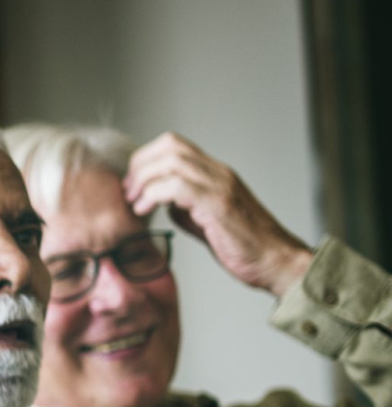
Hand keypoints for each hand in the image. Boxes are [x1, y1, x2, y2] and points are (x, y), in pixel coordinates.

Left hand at [124, 132, 315, 296]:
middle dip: (140, 165)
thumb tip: (163, 202)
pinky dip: (153, 195)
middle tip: (128, 193)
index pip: (175, 145)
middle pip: (170, 144)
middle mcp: (218, 172)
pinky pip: (177, 185)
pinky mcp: (218, 203)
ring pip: (171, 160)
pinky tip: (144, 211)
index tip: (132, 185)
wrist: (276, 262)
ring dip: (144, 180)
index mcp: (215, 174)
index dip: (146, 159)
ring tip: (134, 204)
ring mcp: (220, 185)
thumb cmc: (244, 246)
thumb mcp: (205, 221)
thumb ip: (184, 207)